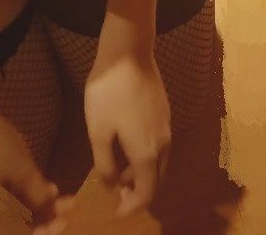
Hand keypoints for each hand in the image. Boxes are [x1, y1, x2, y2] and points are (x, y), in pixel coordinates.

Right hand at [0, 97, 73, 230]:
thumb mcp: (18, 166)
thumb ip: (38, 193)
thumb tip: (54, 210)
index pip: (26, 233)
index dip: (49, 227)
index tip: (69, 213)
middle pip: (18, 224)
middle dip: (44, 215)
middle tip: (67, 202)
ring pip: (11, 212)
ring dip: (34, 205)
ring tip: (54, 190)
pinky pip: (2, 199)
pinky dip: (20, 195)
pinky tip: (33, 182)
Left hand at [84, 52, 170, 217]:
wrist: (128, 52)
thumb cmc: (109, 92)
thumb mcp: (98, 131)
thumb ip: (105, 163)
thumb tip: (112, 185)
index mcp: (147, 154)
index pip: (146, 193)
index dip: (133, 207)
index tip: (117, 213)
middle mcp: (163, 144)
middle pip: (157, 180)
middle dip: (139, 192)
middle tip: (117, 194)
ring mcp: (167, 126)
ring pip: (160, 162)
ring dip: (143, 173)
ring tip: (120, 170)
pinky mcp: (165, 111)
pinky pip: (160, 145)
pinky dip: (147, 156)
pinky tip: (129, 145)